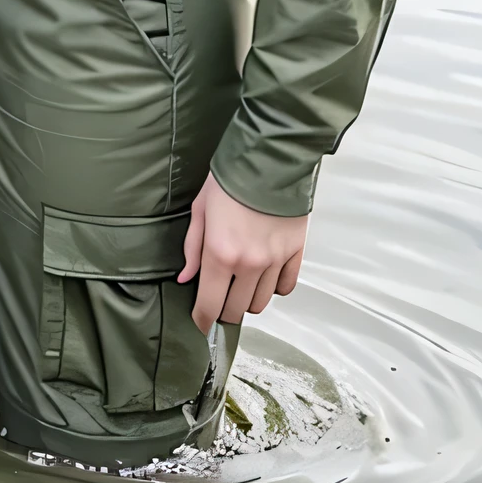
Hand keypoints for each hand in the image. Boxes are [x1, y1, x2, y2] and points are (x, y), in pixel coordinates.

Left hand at [179, 172, 307, 333]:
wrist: (269, 157)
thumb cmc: (231, 178)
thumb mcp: (201, 209)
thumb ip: (192, 248)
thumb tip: (186, 277)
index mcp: (220, 253)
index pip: (209, 305)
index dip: (202, 321)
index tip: (200, 325)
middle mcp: (249, 263)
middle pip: (236, 310)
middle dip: (223, 309)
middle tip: (219, 297)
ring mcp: (274, 260)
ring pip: (261, 303)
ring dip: (248, 300)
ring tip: (241, 283)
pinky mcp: (295, 253)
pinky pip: (286, 287)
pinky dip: (275, 287)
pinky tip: (265, 274)